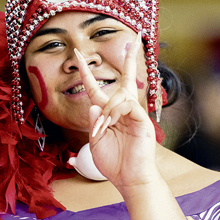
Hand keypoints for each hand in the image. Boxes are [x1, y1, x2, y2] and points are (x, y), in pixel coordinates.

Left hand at [75, 33, 160, 191]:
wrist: (128, 179)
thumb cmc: (113, 163)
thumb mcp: (95, 142)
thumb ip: (93, 123)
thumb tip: (94, 104)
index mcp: (109, 114)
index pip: (97, 88)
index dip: (86, 72)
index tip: (77, 56)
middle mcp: (123, 111)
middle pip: (126, 80)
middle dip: (129, 60)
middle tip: (132, 40)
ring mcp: (134, 115)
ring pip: (120, 95)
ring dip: (106, 111)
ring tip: (102, 130)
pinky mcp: (142, 121)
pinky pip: (128, 106)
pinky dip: (115, 114)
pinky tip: (111, 126)